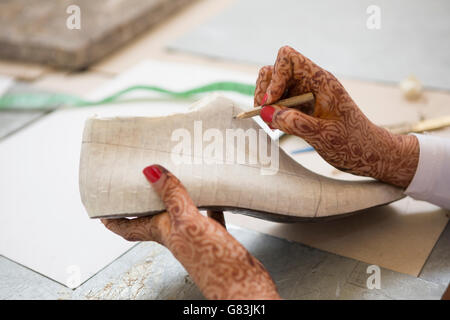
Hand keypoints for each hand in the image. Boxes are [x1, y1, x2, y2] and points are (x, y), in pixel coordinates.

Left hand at [102, 165, 279, 299]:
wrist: (243, 286)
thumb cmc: (215, 264)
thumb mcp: (188, 223)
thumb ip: (172, 196)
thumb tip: (151, 171)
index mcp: (163, 233)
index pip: (128, 227)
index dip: (113, 218)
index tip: (103, 205)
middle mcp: (176, 236)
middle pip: (152, 218)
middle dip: (144, 201)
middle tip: (139, 182)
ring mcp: (195, 238)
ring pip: (179, 214)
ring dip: (174, 199)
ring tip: (175, 180)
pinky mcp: (214, 238)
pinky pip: (208, 217)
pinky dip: (208, 205)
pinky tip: (214, 197)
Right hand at [255, 46, 418, 187]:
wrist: (367, 153)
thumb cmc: (353, 143)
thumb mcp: (324, 136)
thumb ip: (296, 123)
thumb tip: (267, 113)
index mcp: (321, 81)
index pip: (288, 58)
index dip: (275, 76)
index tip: (272, 101)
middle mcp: (310, 83)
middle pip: (275, 70)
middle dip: (265, 90)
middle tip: (264, 113)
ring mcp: (304, 95)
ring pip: (273, 86)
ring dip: (265, 102)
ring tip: (269, 122)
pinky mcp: (300, 107)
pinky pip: (278, 102)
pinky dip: (270, 112)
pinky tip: (275, 128)